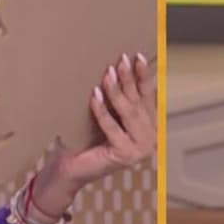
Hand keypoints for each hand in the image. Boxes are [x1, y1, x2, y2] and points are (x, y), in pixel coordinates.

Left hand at [29, 52, 155, 220]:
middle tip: (121, 60)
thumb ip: (119, 98)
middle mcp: (151, 138)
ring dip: (117, 91)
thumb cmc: (88, 138)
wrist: (72, 167)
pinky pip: (112, 126)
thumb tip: (118, 65)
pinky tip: (95, 95)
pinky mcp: (125, 155)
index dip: (143, 76)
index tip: (137, 56)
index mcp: (150, 126)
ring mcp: (140, 149)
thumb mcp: (109, 113)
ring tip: (108, 73)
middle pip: (139, 102)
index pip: (148, 96)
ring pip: (128, 112)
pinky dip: (102, 110)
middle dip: (129, 79)